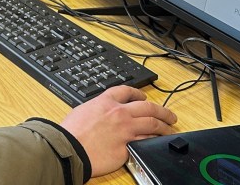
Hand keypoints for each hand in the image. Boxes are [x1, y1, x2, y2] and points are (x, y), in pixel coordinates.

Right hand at [58, 85, 176, 176]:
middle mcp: (119, 113)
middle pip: (148, 107)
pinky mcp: (127, 146)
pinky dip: (154, 141)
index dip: (139, 93)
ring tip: (169, 129)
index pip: (127, 91)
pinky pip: (146, 142)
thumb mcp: (82, 110)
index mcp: (106, 102)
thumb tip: (103, 114)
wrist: (69, 148)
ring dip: (164, 126)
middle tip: (169, 115)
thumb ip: (97, 109)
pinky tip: (157, 142)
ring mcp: (126, 130)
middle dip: (162, 110)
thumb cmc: (71, 132)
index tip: (144, 97)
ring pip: (152, 124)